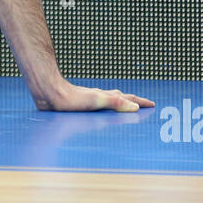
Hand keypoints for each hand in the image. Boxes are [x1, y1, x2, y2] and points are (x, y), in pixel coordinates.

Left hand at [35, 80, 154, 111]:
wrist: (51, 94)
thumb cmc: (72, 99)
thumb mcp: (97, 102)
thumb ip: (115, 104)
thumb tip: (135, 107)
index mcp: (106, 97)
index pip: (128, 99)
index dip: (140, 102)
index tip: (152, 104)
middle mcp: (100, 97)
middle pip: (121, 98)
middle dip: (133, 101)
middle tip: (143, 104)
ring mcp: (91, 99)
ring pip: (110, 100)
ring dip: (121, 102)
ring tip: (126, 104)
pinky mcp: (82, 104)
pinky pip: (100, 104)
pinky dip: (107, 106)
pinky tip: (100, 109)